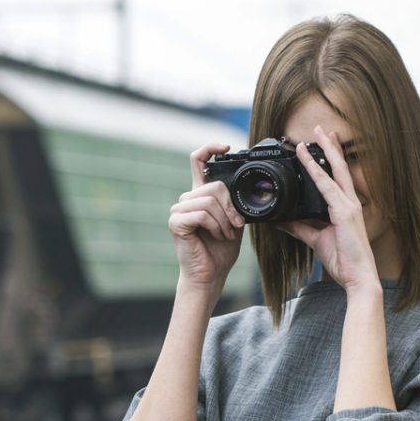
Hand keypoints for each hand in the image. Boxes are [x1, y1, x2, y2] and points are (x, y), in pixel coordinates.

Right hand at [169, 143, 244, 296]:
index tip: (226, 146)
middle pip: (213, 185)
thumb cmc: (221, 250)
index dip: (210, 148)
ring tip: (226, 234)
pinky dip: (215, 226)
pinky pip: (202, 214)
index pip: (198, 161)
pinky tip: (216, 236)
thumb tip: (244, 188)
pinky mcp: (175, 222)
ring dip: (224, 220)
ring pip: (209, 201)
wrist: (211, 274)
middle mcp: (187, 199)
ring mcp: (178, 210)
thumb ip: (233, 202)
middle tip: (236, 225)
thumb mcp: (233, 220)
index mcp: (199, 195)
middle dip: (231, 207)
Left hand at [277, 126, 378, 291]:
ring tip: (317, 134)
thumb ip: (299, 228)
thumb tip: (282, 221)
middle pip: (340, 168)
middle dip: (331, 147)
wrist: (357, 276)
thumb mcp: (316, 240)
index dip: (330, 160)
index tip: (323, 144)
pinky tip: (307, 160)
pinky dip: (316, 172)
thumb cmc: (343, 259)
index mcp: (345, 208)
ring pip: (335, 172)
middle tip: (322, 129)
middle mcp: (350, 203)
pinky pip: (327, 187)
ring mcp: (349, 206)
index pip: (337, 178)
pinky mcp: (344, 213)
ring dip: (325, 151)